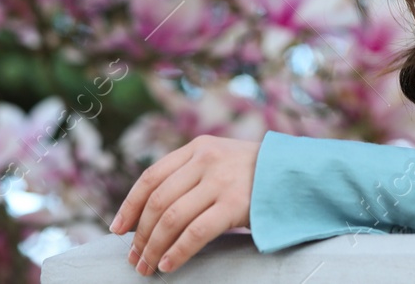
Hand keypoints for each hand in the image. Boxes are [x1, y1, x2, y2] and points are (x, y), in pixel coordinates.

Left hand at [109, 134, 259, 274]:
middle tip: (133, 258)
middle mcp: (206, 160)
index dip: (129, 205)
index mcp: (197, 148)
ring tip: (146, 266)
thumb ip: (189, 175)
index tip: (118, 230)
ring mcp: (222, 181)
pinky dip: (177, 251)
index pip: (151, 177)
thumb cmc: (255, 174)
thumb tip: (149, 213)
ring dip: (153, 247)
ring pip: (171, 218)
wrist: (296, 172)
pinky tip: (168, 264)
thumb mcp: (220, 160)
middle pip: (157, 200)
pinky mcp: (237, 203)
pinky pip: (197, 232)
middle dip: (140, 234)